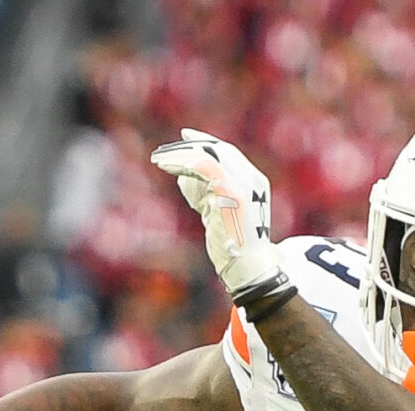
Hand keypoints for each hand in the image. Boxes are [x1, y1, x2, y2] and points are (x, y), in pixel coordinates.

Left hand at [149, 130, 285, 301]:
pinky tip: (166, 166)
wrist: (248, 268)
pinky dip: (182, 163)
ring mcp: (244, 184)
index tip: (185, 137)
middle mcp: (253, 179)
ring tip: (159, 160)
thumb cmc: (232, 247)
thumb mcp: (219, 214)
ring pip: (209, 155)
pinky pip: (204, 166)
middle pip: (219, 149)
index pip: (229, 153)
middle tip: (166, 150)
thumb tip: (184, 178)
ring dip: (181, 155)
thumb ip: (207, 194)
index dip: (206, 143)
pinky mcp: (231, 191)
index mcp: (255, 182)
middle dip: (191, 145)